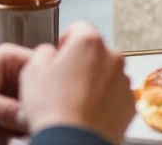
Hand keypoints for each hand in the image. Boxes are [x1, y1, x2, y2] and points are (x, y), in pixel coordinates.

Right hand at [19, 23, 133, 143]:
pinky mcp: (129, 104)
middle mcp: (112, 57)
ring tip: (75, 102)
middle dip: (81, 63)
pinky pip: (115, 95)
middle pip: (95, 52)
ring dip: (94, 82)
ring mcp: (124, 81)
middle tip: (63, 83)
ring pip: (107, 74)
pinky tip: (87, 113)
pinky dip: (105, 101)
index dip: (66, 41)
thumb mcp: (32, 72)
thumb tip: (49, 53)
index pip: (79, 28)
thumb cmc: (53, 109)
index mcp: (89, 43)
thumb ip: (43, 53)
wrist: (73, 143)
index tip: (60, 53)